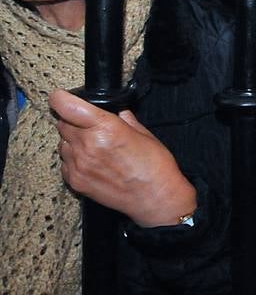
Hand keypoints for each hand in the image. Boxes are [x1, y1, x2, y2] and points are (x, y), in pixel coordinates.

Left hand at [51, 89, 196, 228]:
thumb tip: (115, 112)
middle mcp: (87, 145)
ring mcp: (79, 165)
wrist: (154, 198)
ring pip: (62, 142)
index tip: (62, 97)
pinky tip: (92, 161)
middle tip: (90, 124)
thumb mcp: (144, 133)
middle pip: (62, 123)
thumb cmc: (154, 165)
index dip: (61, 98)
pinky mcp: (75, 181)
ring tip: (94, 146)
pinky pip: (65, 162)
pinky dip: (74, 158)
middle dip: (72, 120)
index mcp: (106, 128)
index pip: (67, 107)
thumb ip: (124, 119)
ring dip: (73, 139)